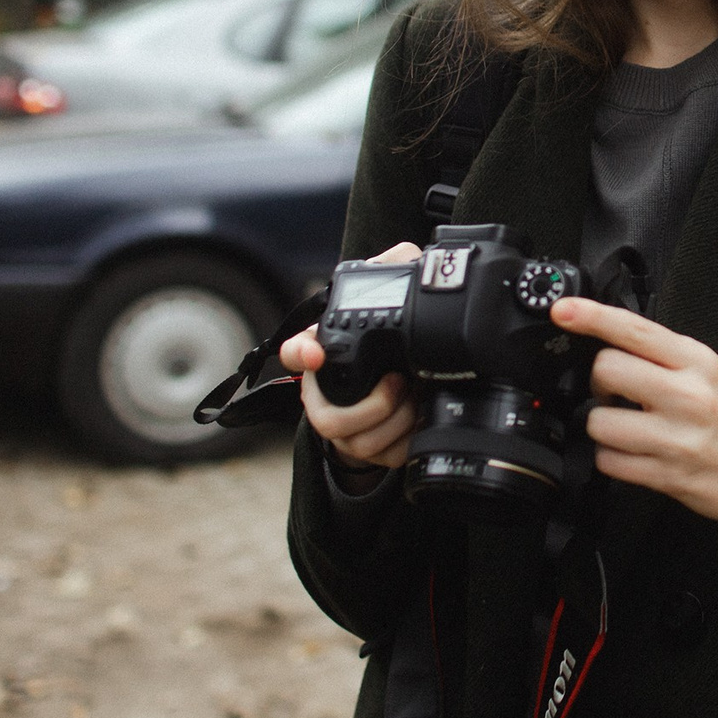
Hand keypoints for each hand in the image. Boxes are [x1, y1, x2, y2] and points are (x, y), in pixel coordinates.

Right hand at [282, 243, 420, 486]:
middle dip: (372, 407)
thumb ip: (394, 270)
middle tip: (402, 384)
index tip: (315, 354)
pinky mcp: (371, 451)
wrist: (408, 390)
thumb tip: (403, 258)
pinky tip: (421, 421)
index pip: (296, 352)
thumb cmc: (391, 344)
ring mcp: (346, 429)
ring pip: (358, 443)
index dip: (301, 353)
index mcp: (325, 357)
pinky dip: (407, 441)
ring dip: (396, 423)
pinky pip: (382, 459)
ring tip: (417, 400)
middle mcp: (326, 396)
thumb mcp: (391, 301)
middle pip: (327, 418)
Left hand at [552, 297, 717, 556]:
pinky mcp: (668, 475)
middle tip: (614, 395)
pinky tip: (635, 455)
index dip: (592, 316)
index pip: (635, 329)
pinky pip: (609, 461)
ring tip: (628, 431)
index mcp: (697, 362)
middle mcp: (688, 394)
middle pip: (606, 370)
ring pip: (599, 421)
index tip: (562, 310)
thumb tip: (608, 344)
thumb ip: (663, 358)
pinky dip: (612, 459)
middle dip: (598, 384)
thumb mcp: (710, 375)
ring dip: (603, 428)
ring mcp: (678, 437)